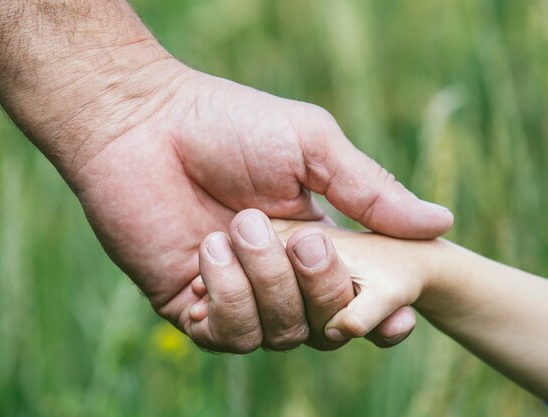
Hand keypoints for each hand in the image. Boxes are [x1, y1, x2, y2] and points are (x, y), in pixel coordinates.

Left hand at [71, 61, 452, 351]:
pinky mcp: (189, 305)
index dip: (381, 315)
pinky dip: (226, 298)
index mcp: (312, 239)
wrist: (143, 124)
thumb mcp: (311, 145)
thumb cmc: (228, 124)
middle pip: (324, 325)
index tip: (398, 317)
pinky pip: (225, 336)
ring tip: (238, 226)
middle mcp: (275, 275)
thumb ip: (371, 190)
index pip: (356, 298)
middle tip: (303, 237)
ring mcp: (233, 293)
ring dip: (265, 284)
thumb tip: (441, 224)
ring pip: (278, 335)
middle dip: (320, 288)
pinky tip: (206, 251)